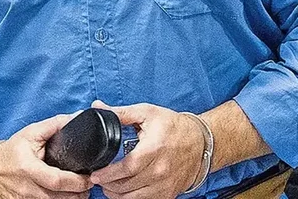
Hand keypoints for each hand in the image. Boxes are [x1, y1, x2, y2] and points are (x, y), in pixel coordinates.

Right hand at [0, 113, 93, 198]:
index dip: (76, 182)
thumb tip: (75, 117)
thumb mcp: (31, 133)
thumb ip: (54, 125)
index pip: (56, 180)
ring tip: (80, 192)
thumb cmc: (12, 150)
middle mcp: (25, 188)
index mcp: (27, 168)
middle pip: (58, 198)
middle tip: (89, 186)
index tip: (89, 178)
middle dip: (78, 193)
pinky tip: (65, 196)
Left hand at [90, 101, 205, 198]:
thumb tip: (98, 107)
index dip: (109, 174)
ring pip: (135, 198)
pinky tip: (124, 192)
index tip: (96, 174)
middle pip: (128, 185)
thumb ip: (121, 113)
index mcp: (155, 148)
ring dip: (117, 196)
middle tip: (98, 180)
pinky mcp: (169, 193)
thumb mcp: (147, 113)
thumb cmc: (173, 126)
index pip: (128, 167)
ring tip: (108, 187)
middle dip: (109, 185)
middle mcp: (161, 169)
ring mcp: (166, 184)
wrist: (201, 142)